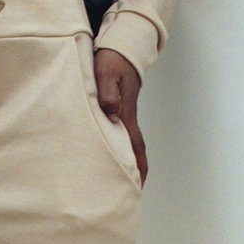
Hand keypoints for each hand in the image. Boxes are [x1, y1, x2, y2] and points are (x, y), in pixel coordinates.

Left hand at [93, 48, 146, 186]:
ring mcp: (123, 116)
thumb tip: (110, 111)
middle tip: (127, 197)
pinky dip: (117, 151)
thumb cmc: (112, 59)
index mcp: (125, 115)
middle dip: (134, 176)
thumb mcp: (106, 71)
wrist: (121, 46)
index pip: (135, 149)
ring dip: (126, 165)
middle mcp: (127, 119)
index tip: (136, 190)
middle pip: (135, 154)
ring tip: (117, 185)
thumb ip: (107, 91)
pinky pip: (118, 137)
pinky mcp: (116, 111)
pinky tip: (106, 157)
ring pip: (127, 147)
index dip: (137, 170)